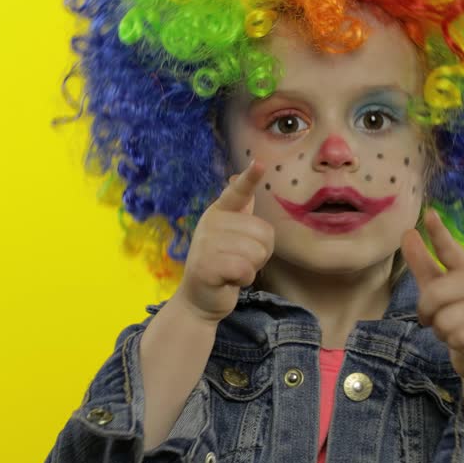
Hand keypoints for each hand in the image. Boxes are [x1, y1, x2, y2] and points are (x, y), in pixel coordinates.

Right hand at [174, 159, 275, 324]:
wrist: (199, 299)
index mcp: (220, 212)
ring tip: (233, 270)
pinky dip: (244, 280)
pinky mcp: (207, 266)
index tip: (258, 163)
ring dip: (251, 267)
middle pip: (264, 233)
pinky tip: (229, 281)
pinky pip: (245, 269)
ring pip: (257, 252)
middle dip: (260, 253)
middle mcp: (211, 223)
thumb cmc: (223, 265)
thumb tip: (236, 177)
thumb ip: (239, 210)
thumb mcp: (231, 235)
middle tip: (239, 261)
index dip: (249, 177)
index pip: (237, 191)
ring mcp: (206, 243)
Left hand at [400, 208, 463, 385]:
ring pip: (444, 320)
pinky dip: (454, 343)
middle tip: (436, 319)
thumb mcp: (437, 290)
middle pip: (435, 294)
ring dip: (442, 331)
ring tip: (454, 331)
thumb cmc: (458, 317)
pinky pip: (457, 337)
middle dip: (427, 312)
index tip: (429, 214)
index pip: (450, 250)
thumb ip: (422, 264)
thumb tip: (407, 233)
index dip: (439, 233)